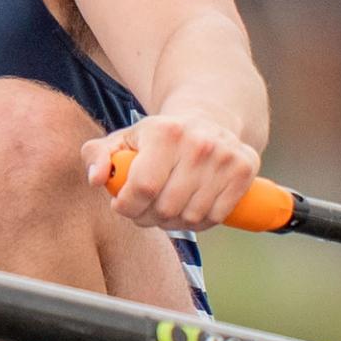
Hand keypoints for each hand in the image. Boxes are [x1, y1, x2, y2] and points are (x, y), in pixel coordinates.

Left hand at [86, 104, 259, 230]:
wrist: (207, 118)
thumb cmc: (158, 137)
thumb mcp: (123, 138)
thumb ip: (96, 155)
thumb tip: (95, 179)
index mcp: (165, 132)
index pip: (143, 187)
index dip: (127, 206)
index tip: (122, 206)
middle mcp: (199, 143)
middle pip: (166, 207)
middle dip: (147, 217)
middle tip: (144, 210)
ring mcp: (225, 157)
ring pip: (191, 217)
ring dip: (173, 222)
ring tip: (165, 208)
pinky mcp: (245, 170)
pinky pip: (216, 217)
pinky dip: (199, 222)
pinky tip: (189, 209)